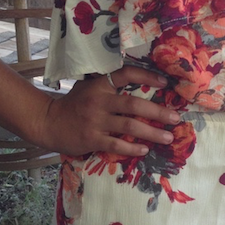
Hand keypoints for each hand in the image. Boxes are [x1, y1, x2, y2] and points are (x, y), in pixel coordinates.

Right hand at [36, 66, 179, 156]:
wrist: (48, 122)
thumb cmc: (74, 105)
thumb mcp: (88, 87)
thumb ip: (109, 85)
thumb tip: (140, 85)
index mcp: (100, 85)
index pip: (126, 74)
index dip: (147, 76)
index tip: (166, 83)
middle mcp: (99, 101)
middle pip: (133, 105)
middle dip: (158, 111)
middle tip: (175, 118)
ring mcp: (95, 121)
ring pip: (129, 126)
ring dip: (151, 132)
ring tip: (167, 137)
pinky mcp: (91, 139)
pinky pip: (116, 144)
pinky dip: (132, 148)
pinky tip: (144, 150)